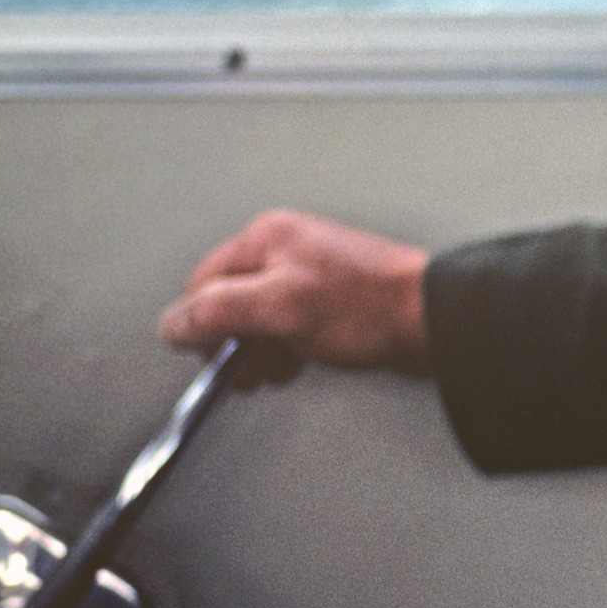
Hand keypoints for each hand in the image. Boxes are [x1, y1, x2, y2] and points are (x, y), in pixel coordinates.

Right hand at [160, 210, 432, 380]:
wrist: (432, 322)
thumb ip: (218, 313)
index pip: (204, 282)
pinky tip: (300, 363)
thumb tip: (174, 323)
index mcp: (268, 238)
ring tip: (278, 369)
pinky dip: (287, 350)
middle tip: (249, 369)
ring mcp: (310, 275)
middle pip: (231, 302)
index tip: (212, 356)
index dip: (202, 324)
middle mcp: (287, 250)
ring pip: (261, 320)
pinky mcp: (331, 301)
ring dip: (262, 351)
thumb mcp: (279, 309)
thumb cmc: (371, 307)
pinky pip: (290, 329)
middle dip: (236, 342)